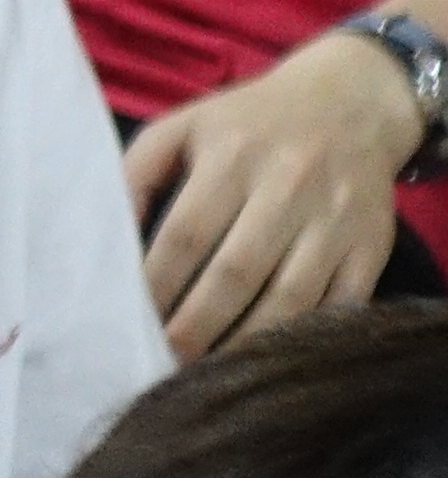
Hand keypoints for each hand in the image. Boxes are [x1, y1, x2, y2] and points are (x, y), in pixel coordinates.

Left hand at [128, 38, 422, 354]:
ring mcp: (335, 222)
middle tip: (167, 363)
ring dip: (248, 342)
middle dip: (197, 325)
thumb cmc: (248, 122)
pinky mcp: (371, 247)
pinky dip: (306, 335)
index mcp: (231, 157)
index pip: (186, 233)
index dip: (157, 282)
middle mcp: (287, 188)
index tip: (131, 320)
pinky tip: (273, 357)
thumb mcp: (183, 126)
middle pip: (236, 272)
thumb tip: (107, 233)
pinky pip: (341, 305)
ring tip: (212, 373)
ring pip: (290, 298)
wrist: (350, 103)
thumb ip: (137, 173)